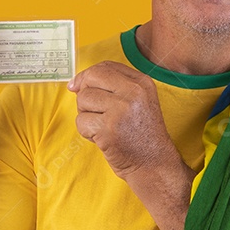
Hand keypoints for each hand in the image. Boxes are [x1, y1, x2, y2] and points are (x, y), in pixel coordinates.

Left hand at [68, 61, 185, 180]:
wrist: (154, 164)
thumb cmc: (141, 134)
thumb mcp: (139, 101)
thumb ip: (114, 86)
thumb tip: (75, 83)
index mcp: (142, 82)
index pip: (105, 66)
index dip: (87, 75)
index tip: (78, 86)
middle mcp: (133, 92)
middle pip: (91, 79)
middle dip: (85, 94)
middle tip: (94, 111)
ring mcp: (121, 110)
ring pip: (83, 100)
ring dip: (86, 115)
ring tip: (102, 127)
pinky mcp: (109, 129)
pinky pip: (81, 121)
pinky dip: (86, 133)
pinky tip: (102, 138)